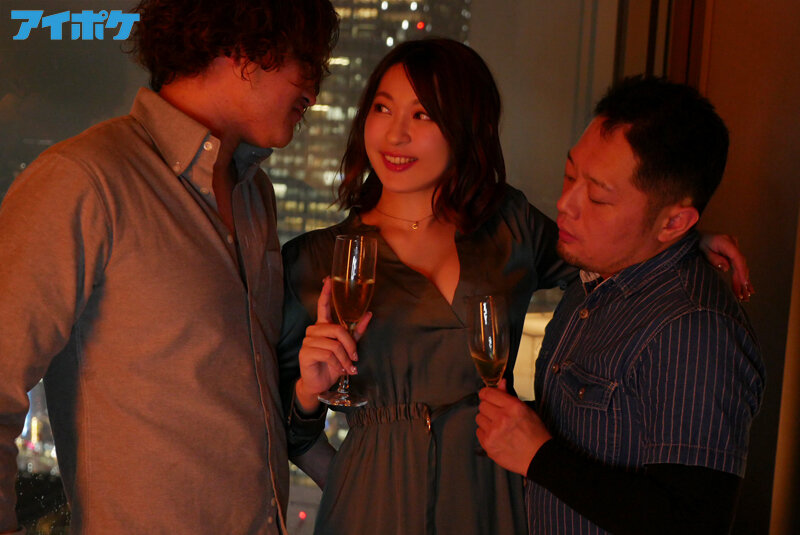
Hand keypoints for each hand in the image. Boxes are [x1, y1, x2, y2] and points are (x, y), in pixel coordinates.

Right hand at [294, 277, 371, 412]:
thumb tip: (368, 314)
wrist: (319, 383)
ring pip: (334, 344)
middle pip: (337, 329)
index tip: (329, 279)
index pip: (323, 305)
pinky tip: (339, 370)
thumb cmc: (332, 364)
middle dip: (350, 345)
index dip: (326, 292)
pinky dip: (338, 364)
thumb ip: (356, 331)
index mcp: (323, 326)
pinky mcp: (305, 353)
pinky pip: (328, 354)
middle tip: (355, 357)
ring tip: (348, 367)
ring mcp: (308, 341)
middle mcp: (314, 330)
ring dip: (345, 358)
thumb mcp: (347, 347)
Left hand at [476, 379, 551, 475]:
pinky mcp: (488, 445)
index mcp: (513, 407)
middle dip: (488, 408)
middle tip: (497, 415)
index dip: (486, 394)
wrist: (538, 457)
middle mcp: (502, 418)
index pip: (488, 393)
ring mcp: (494, 432)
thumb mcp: (526, 410)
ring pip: (479, 418)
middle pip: (482, 405)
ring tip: (498, 427)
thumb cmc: (535, 433)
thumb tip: (501, 382)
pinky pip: (479, 432)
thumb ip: (509, 396)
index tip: (488, 396)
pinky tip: (497, 436)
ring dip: (486, 421)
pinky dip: (486, 433)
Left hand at [699, 232, 753, 300]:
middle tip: (744, 296)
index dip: (741, 271)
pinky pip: (738, 265)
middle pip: (740, 264)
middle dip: (742, 281)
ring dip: (742, 281)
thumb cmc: (698, 242)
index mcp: (725, 242)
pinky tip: (746, 287)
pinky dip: (741, 276)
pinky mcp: (733, 253)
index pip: (737, 258)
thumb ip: (713, 258)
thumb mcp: (702, 250)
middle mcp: (733, 244)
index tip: (744, 283)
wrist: (697, 235)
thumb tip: (726, 268)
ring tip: (745, 296)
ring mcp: (734, 248)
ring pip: (741, 266)